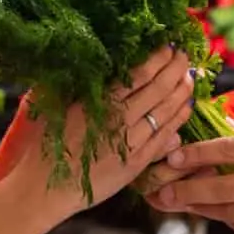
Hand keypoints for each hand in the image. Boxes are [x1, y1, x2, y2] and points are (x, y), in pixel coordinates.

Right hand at [7, 47, 195, 225]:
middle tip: (184, 53)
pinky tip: (186, 106)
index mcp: (99, 102)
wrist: (43, 189)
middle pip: (158, 88)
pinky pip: (164, 136)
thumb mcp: (56, 104)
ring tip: (190, 75)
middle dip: (176, 67)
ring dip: (181, 90)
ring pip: (166, 111)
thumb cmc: (44, 143)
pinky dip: (178, 119)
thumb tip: (101, 63)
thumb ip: (80, 85)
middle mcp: (120, 120)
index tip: (168, 44)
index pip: (139, 74)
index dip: (158, 57)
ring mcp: (131, 142)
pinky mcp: (136, 163)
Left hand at [148, 123, 233, 233]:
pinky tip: (210, 211)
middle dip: (187, 190)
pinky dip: (224, 217)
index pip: (231, 149)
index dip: (198, 153)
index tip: (173, 156)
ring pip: (228, 211)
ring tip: (175, 202)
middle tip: (159, 191)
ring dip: (199, 207)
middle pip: (222, 187)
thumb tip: (221, 128)